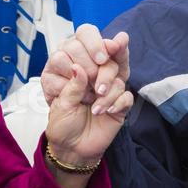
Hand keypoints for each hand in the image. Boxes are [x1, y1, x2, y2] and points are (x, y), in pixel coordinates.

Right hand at [40, 24, 129, 118]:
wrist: (85, 141)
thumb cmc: (101, 114)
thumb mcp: (118, 89)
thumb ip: (120, 62)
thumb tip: (122, 37)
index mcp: (91, 53)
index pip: (87, 32)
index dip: (97, 43)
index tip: (104, 58)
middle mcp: (73, 56)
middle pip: (75, 44)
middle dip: (93, 68)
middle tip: (101, 88)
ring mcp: (58, 68)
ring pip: (62, 57)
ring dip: (81, 80)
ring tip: (91, 97)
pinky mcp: (47, 82)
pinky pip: (55, 78)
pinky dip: (70, 91)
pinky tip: (79, 101)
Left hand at [45, 51, 134, 168]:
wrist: (72, 148)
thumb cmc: (63, 123)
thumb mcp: (61, 104)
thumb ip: (71, 85)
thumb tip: (78, 68)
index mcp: (75, 66)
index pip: (86, 39)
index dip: (93, 44)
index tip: (99, 57)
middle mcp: (93, 73)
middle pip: (107, 58)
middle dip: (103, 72)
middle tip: (94, 88)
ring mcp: (108, 87)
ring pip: (118, 76)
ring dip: (108, 91)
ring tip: (95, 107)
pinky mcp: (120, 103)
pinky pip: (126, 96)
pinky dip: (117, 103)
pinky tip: (105, 111)